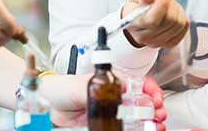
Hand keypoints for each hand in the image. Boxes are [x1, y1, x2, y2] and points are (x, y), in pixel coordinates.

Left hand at [41, 74, 166, 129]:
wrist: (49, 104)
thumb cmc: (63, 88)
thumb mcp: (81, 86)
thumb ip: (98, 89)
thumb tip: (115, 88)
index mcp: (112, 82)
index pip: (138, 83)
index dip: (151, 90)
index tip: (156, 98)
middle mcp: (115, 97)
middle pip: (142, 102)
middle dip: (155, 108)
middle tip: (158, 115)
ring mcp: (113, 112)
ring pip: (137, 118)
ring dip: (150, 122)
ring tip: (156, 126)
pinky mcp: (107, 124)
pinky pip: (125, 129)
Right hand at [121, 0, 188, 49]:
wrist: (140, 16)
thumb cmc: (139, 5)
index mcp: (133, 24)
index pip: (152, 20)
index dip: (161, 5)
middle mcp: (144, 37)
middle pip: (168, 21)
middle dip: (170, 4)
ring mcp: (158, 42)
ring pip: (178, 24)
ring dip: (177, 10)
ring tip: (168, 4)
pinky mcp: (170, 43)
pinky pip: (184, 27)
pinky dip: (181, 17)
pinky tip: (173, 13)